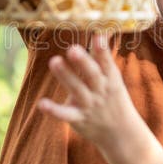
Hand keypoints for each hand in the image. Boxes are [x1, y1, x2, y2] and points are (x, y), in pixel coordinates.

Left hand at [37, 33, 138, 150]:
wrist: (121, 134)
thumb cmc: (112, 97)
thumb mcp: (112, 77)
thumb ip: (102, 55)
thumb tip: (102, 30)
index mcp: (110, 78)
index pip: (106, 62)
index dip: (102, 49)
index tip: (98, 35)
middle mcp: (100, 90)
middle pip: (92, 75)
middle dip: (83, 62)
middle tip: (72, 48)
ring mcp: (89, 105)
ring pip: (77, 90)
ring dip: (66, 76)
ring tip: (54, 61)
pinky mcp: (78, 118)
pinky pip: (65, 114)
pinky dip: (54, 110)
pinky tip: (41, 103)